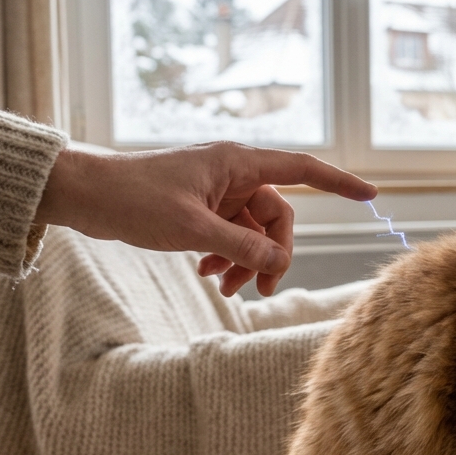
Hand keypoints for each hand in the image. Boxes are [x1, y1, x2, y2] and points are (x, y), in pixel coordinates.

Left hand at [35, 141, 376, 296]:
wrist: (85, 194)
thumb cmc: (133, 199)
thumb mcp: (191, 229)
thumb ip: (240, 247)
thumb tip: (278, 266)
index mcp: (237, 163)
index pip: (303, 169)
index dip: (339, 183)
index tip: (371, 196)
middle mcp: (233, 173)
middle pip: (278, 216)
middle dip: (272, 254)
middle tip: (257, 291)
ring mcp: (218, 191)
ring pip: (254, 230)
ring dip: (246, 261)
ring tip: (222, 287)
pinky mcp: (201, 207)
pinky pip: (232, 234)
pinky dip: (227, 256)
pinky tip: (209, 274)